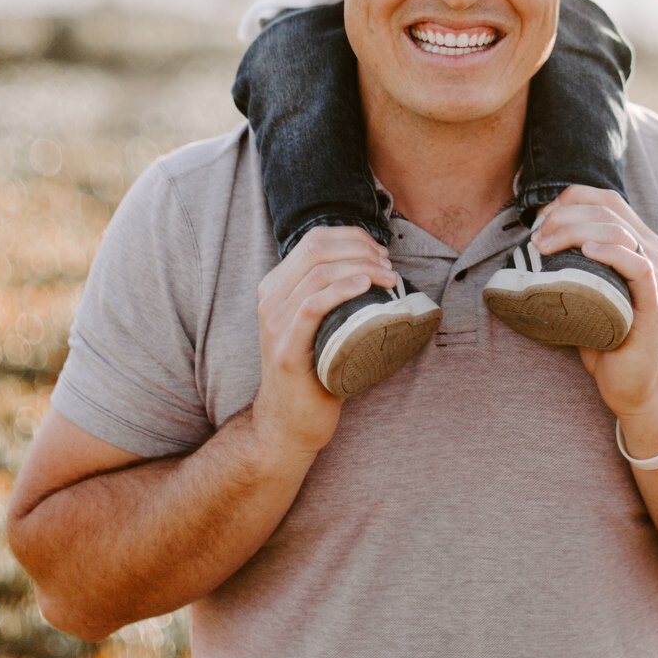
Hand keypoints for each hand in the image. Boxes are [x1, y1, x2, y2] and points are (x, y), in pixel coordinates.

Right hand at [252, 227, 396, 457]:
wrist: (289, 421)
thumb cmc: (314, 369)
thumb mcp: (317, 322)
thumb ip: (329, 292)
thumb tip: (374, 265)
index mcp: (275, 286)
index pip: (313, 240)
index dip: (352, 237)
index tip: (380, 252)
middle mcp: (270, 299)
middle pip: (316, 249)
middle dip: (360, 248)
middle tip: (388, 265)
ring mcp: (275, 323)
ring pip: (318, 273)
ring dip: (361, 266)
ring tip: (387, 277)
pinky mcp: (287, 349)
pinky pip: (312, 305)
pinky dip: (341, 289)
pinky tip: (365, 286)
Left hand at [531, 187, 657, 458]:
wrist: (632, 382)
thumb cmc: (605, 333)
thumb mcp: (586, 287)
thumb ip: (572, 259)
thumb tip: (532, 237)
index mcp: (637, 241)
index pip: (606, 198)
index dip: (571, 198)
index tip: (540, 218)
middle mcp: (652, 251)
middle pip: (608, 211)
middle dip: (564, 217)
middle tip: (535, 238)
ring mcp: (656, 276)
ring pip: (619, 233)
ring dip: (576, 232)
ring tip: (546, 246)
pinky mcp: (654, 304)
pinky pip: (639, 267)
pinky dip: (612, 253)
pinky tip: (587, 252)